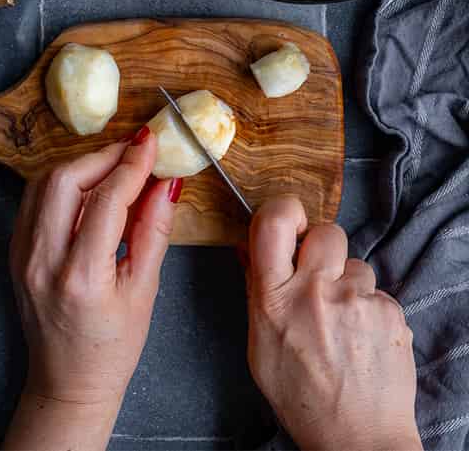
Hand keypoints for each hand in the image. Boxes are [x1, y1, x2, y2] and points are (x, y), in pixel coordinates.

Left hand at [3, 128, 178, 450]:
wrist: (68, 384)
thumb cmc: (111, 349)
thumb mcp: (144, 293)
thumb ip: (154, 232)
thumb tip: (166, 183)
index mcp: (81, 277)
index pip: (105, 201)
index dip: (131, 165)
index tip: (150, 144)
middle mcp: (43, 261)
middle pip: (65, 179)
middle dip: (102, 156)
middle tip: (133, 150)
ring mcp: (22, 255)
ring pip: (44, 183)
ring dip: (80, 166)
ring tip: (114, 166)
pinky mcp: (14, 251)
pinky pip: (34, 200)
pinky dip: (62, 184)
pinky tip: (88, 187)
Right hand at [244, 199, 419, 450]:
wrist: (359, 441)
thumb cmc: (303, 398)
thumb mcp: (260, 346)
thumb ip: (256, 291)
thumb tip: (249, 246)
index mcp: (274, 299)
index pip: (274, 221)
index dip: (284, 211)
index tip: (289, 222)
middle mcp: (315, 292)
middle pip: (326, 231)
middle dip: (324, 248)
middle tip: (320, 277)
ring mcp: (356, 301)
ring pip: (357, 265)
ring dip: (350, 285)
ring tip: (344, 325)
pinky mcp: (390, 313)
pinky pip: (378, 294)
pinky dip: (371, 311)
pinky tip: (363, 341)